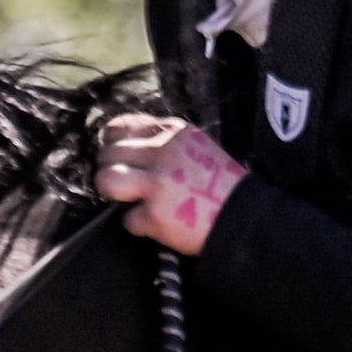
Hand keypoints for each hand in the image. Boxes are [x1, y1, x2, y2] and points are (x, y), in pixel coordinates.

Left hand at [97, 114, 246, 255]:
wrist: (245, 217)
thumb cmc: (220, 184)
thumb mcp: (196, 145)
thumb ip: (163, 140)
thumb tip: (123, 145)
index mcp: (172, 131)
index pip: (120, 127)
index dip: (112, 143)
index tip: (119, 156)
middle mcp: (163, 152)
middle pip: (107, 154)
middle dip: (110, 170)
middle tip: (125, 184)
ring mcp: (158, 183)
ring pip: (106, 180)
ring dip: (111, 193)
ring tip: (127, 200)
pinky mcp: (155, 214)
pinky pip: (127, 218)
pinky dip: (138, 224)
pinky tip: (154, 222)